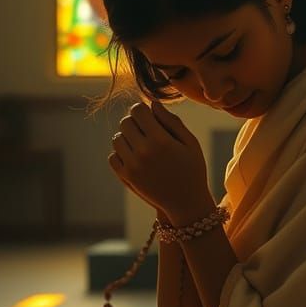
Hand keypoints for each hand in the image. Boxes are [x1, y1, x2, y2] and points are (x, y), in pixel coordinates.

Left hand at [108, 100, 213, 221]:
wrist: (186, 202)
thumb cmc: (192, 169)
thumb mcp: (190, 143)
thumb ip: (172, 121)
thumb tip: (153, 104)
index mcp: (161, 140)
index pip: (138, 111)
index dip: (143, 109)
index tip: (149, 114)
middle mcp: (143, 152)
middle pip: (125, 122)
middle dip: (135, 122)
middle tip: (146, 128)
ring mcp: (132, 166)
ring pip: (117, 138)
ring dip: (127, 137)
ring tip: (141, 142)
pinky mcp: (127, 177)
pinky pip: (113, 156)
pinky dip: (121, 153)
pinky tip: (134, 155)